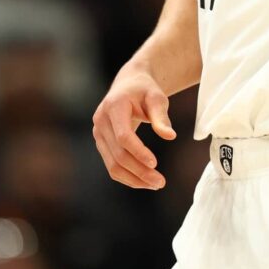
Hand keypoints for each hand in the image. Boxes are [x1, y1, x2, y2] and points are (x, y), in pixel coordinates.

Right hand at [92, 65, 175, 188]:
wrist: (129, 84)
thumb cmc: (145, 90)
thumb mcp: (157, 97)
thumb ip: (161, 116)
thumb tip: (170, 136)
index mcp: (114, 106)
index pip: (123, 136)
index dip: (138, 152)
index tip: (155, 163)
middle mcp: (101, 120)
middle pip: (118, 154)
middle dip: (139, 171)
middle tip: (161, 183)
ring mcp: (98, 132)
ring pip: (112, 164)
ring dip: (133, 178)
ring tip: (155, 185)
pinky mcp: (101, 142)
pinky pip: (112, 164)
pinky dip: (128, 175)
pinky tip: (144, 181)